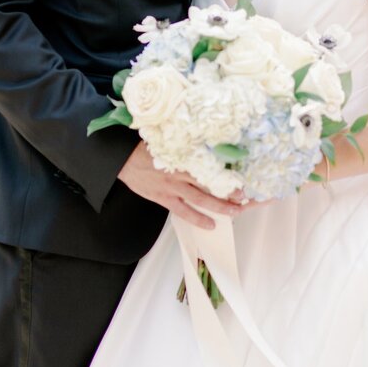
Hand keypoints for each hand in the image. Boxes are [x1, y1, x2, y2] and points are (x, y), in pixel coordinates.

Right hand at [117, 142, 247, 230]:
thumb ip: (185, 147)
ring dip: (219, 206)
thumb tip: (205, 145)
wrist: (123, 161)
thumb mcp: (167, 143)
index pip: (209, 164)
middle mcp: (180, 172)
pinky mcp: (164, 199)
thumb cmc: (145, 149)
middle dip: (228, 190)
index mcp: (182, 155)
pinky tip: (211, 224)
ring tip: (235, 212)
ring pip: (200, 199)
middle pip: (209, 183)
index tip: (241, 173)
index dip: (225, 170)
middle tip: (244, 196)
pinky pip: (184, 211)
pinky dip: (198, 219)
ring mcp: (173, 187)